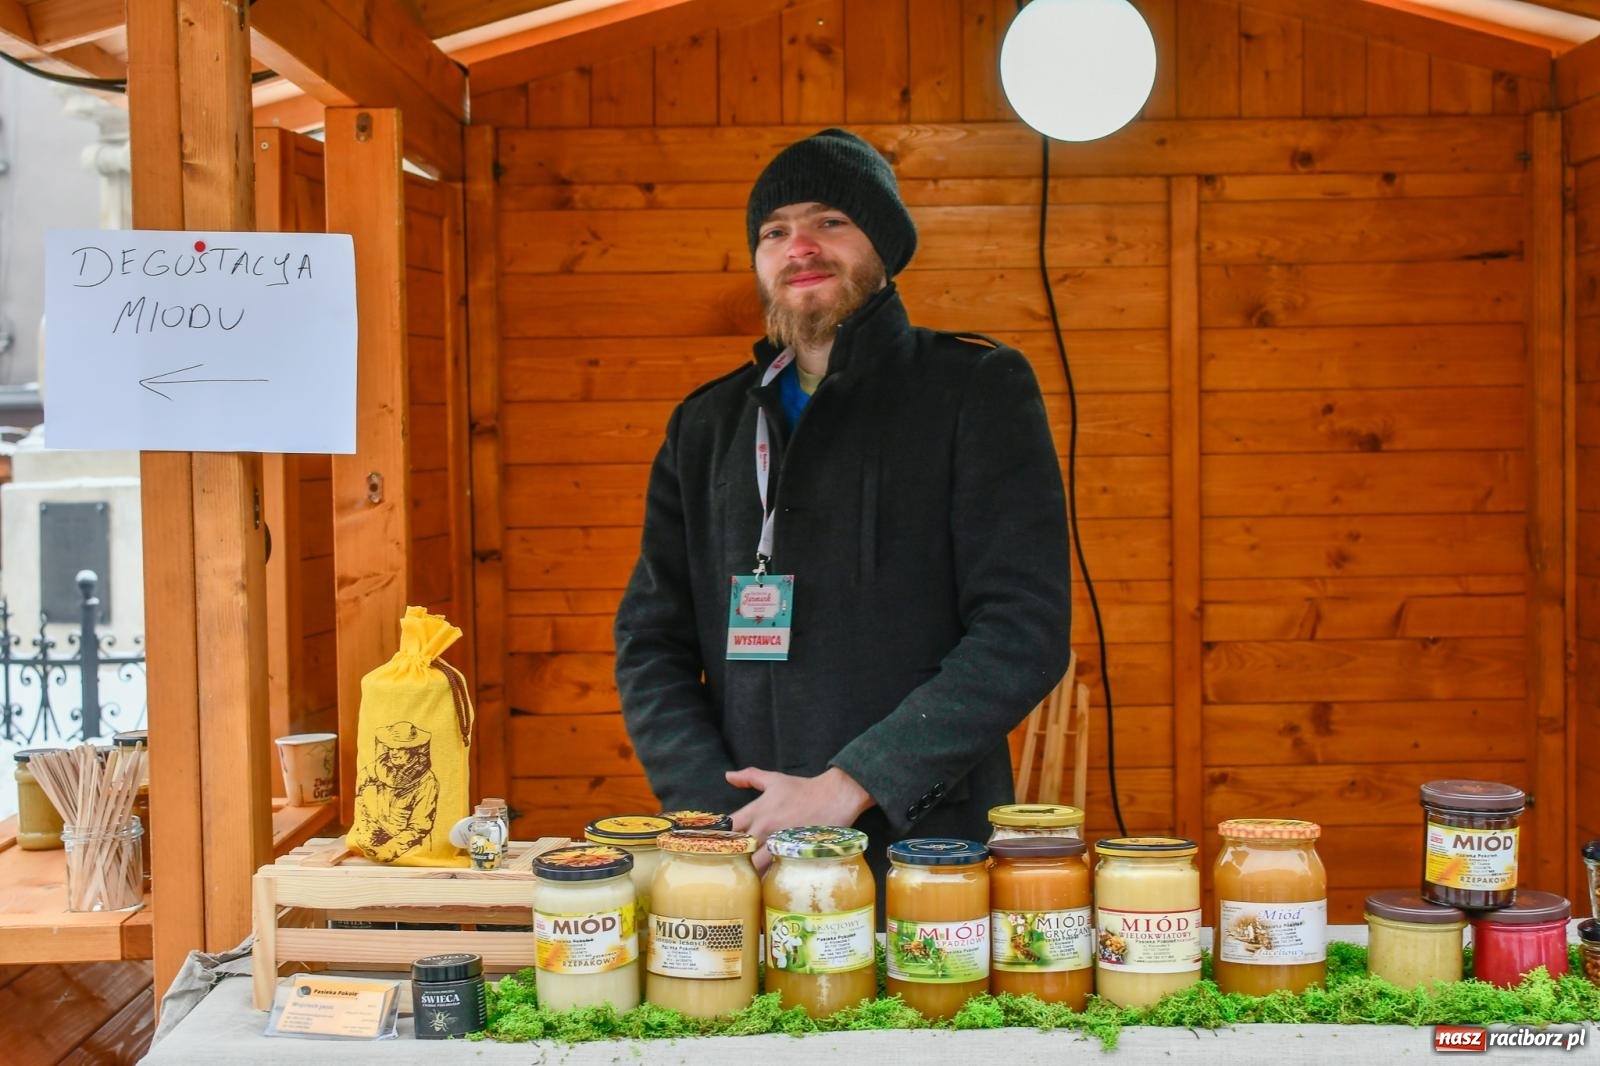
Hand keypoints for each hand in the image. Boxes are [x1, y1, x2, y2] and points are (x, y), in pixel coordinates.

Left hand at [726, 766, 874, 872]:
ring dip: (749, 874)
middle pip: (739, 851)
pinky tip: (764, 887)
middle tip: (728, 870)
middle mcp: (765, 827)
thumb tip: (728, 776)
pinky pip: (776, 873)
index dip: (719, 838)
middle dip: (732, 861)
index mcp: (757, 810)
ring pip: (755, 866)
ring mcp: (780, 842)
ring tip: (743, 883)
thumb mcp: (775, 779)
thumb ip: (750, 777)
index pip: (729, 827)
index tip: (716, 846)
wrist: (836, 796)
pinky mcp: (794, 854)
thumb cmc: (805, 789)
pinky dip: (768, 880)